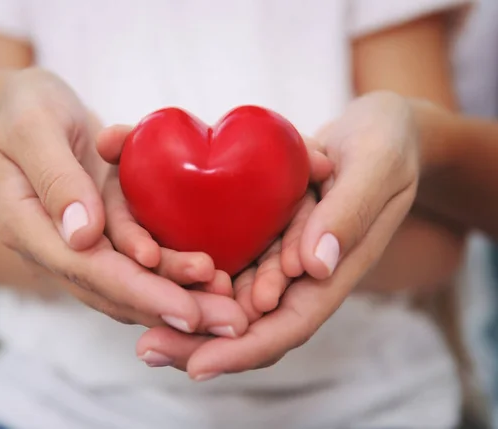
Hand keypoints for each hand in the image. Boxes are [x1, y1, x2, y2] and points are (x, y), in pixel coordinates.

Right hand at [0, 68, 245, 333]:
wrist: (27, 106)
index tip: (188, 313)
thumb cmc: (26, 107)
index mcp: (27, 227)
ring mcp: (81, 242)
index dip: (139, 292)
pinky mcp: (105, 231)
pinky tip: (214, 277)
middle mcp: (56, 247)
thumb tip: (83, 236)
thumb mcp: (32, 128)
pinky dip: (175, 270)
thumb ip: (56, 179)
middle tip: (230, 322)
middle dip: (173, 307)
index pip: (88, 270)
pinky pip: (141, 258)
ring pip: (133, 280)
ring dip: (182, 295)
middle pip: (116, 289)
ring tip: (230, 306)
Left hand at [137, 91, 422, 377]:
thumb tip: (314, 266)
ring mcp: (278, 254)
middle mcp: (301, 273)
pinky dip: (190, 266)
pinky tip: (151, 264)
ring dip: (187, 312)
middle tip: (148, 349)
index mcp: (334, 270)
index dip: (244, 350)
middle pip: (250, 322)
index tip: (198, 366)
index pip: (289, 325)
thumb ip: (349, 213)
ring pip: (230, 296)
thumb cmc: (385, 145)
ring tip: (138, 322)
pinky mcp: (261, 230)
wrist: (375, 131)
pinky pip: (225, 255)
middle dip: (200, 342)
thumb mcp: (376, 167)